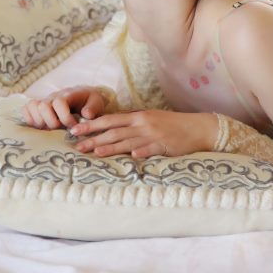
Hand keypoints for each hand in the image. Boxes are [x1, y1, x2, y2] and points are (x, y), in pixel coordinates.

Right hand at [22, 86, 105, 129]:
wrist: (83, 97)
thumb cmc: (89, 102)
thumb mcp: (97, 102)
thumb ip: (93, 108)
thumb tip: (86, 114)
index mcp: (68, 94)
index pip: (59, 103)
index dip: (65, 117)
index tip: (73, 126)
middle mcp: (53, 96)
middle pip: (43, 106)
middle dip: (51, 122)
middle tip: (60, 129)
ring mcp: (44, 101)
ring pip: (32, 107)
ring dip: (40, 122)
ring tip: (50, 129)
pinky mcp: (37, 108)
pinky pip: (26, 110)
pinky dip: (30, 120)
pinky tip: (41, 127)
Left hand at [70, 110, 217, 158]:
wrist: (197, 127)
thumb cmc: (171, 125)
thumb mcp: (150, 119)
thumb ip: (132, 124)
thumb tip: (112, 128)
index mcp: (138, 116)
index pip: (109, 120)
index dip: (91, 125)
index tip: (75, 130)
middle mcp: (143, 124)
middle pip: (114, 131)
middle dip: (94, 138)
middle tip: (77, 146)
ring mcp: (154, 134)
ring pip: (128, 141)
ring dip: (111, 147)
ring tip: (96, 153)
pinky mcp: (166, 145)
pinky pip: (152, 148)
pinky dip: (142, 152)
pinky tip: (133, 156)